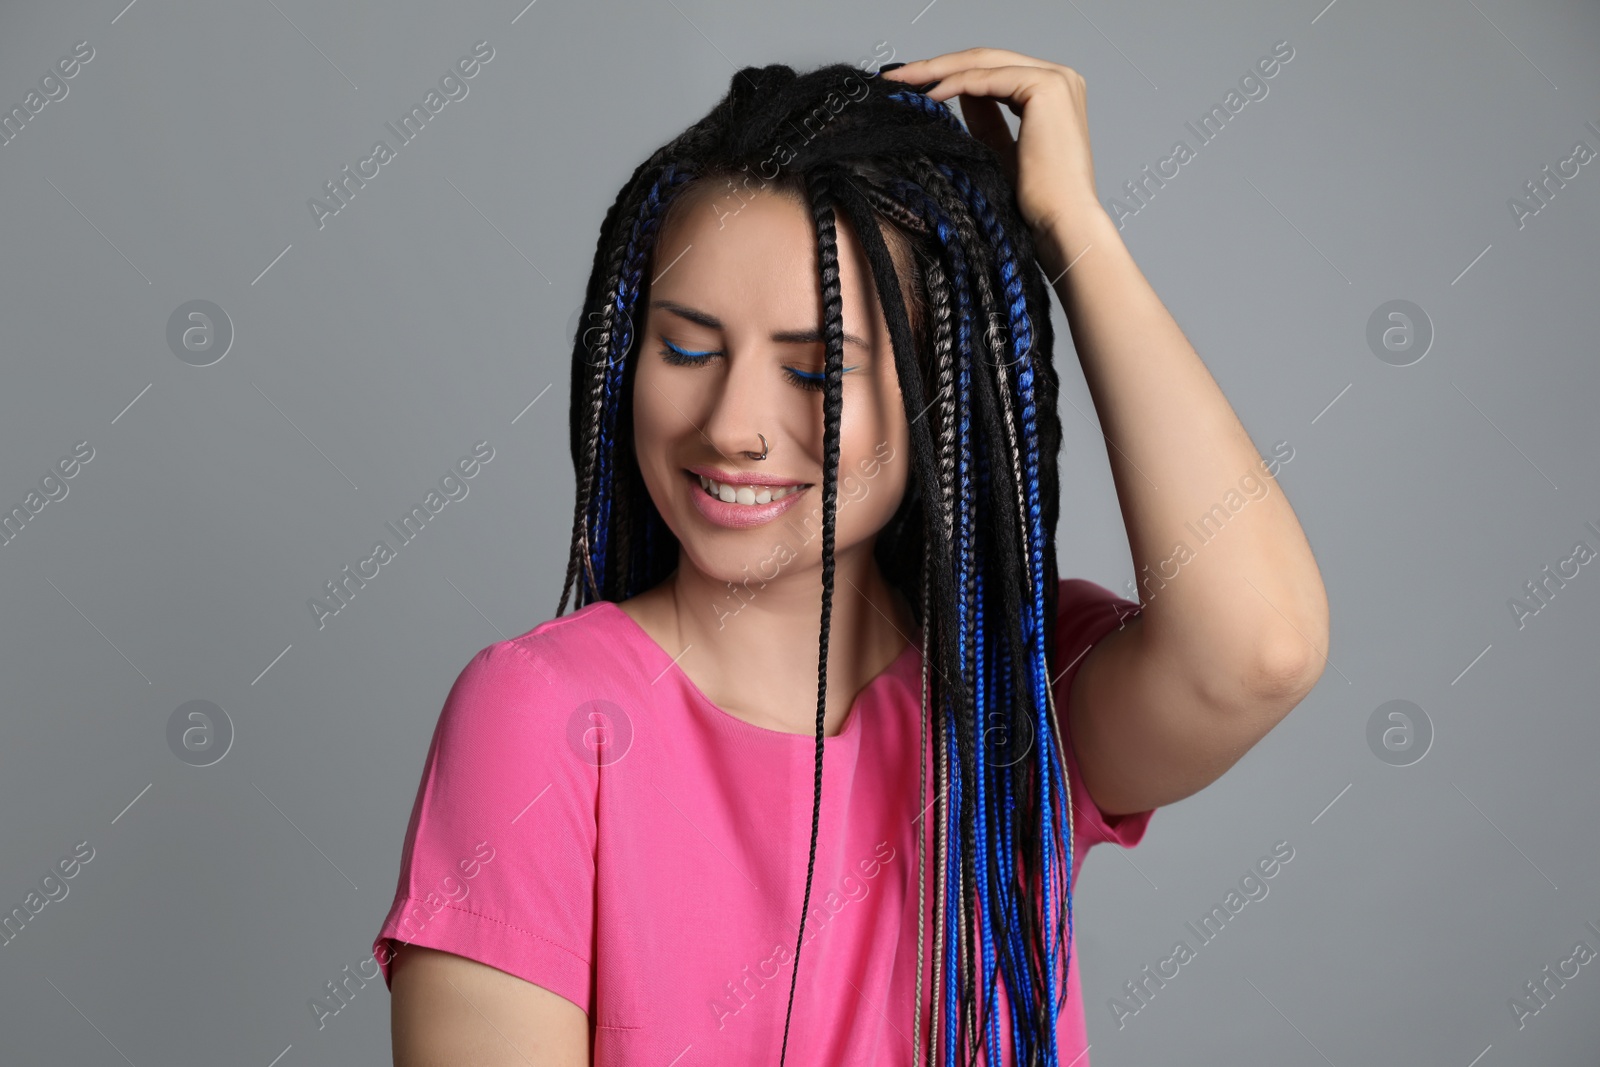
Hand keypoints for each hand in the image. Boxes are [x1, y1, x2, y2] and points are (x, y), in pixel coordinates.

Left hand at [881, 48, 1104, 268]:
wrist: (1060, 223)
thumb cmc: (1035, 203)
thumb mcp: (1000, 152)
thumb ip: (985, 119)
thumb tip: (957, 92)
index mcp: (1053, 91)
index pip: (992, 69)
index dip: (949, 72)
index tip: (912, 83)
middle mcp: (1060, 77)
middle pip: (986, 60)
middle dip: (937, 65)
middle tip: (896, 75)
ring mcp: (1056, 78)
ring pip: (984, 62)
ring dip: (938, 70)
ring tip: (903, 81)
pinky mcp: (1046, 87)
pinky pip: (987, 79)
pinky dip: (953, 83)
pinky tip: (927, 94)